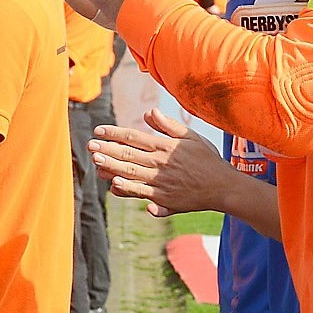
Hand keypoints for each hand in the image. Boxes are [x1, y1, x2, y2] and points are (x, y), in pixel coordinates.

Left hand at [89, 108, 228, 215]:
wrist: (223, 187)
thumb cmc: (207, 160)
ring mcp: (162, 182)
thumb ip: (168, 126)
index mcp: (165, 146)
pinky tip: (115, 185)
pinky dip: (129, 190)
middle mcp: (161, 163)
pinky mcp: (165, 199)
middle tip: (90, 146)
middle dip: (107, 149)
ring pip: (132, 173)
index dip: (114, 133)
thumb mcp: (191, 137)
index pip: (134, 137)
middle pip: (129, 154)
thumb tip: (149, 113)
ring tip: (96, 161)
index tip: (98, 131)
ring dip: (112, 167)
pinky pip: (143, 193)